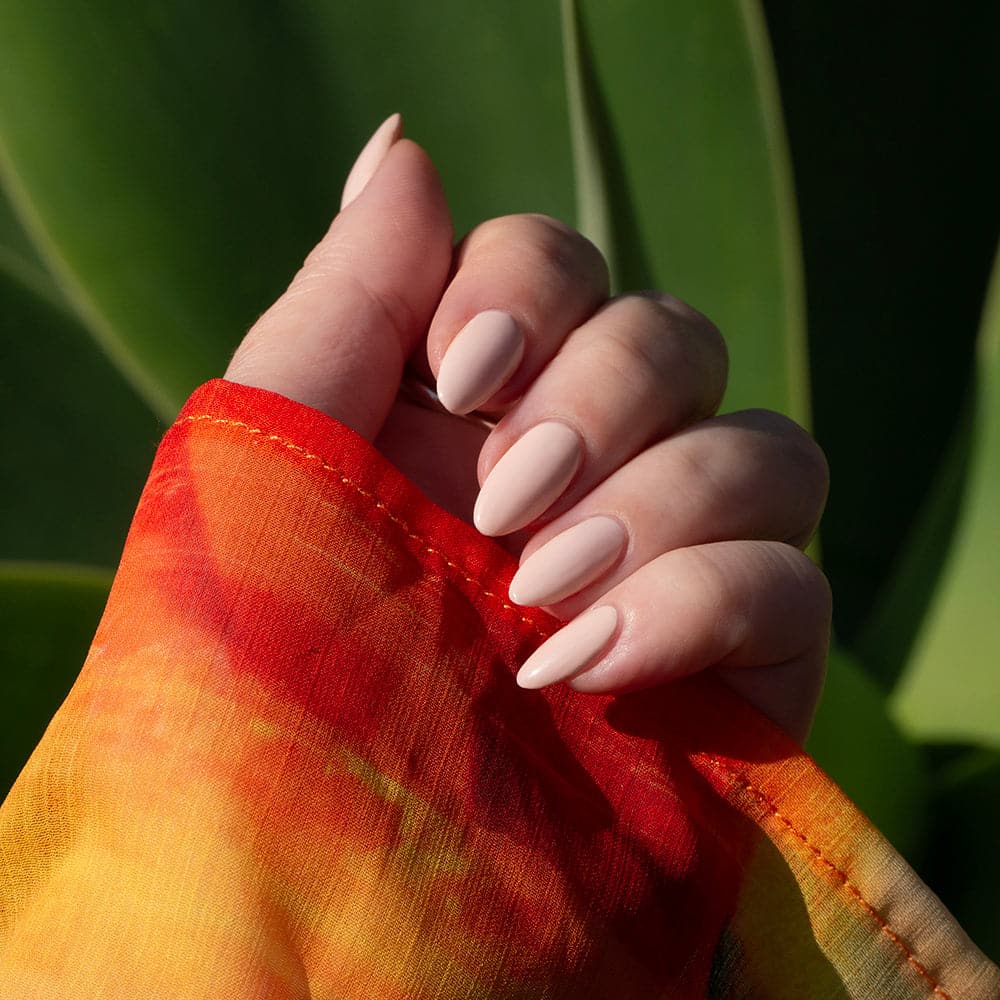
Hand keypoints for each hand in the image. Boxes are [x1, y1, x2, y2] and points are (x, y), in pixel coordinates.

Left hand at [225, 117, 830, 743]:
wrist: (340, 862)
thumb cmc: (285, 653)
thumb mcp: (283, 456)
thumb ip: (345, 296)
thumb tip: (405, 145)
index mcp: (478, 409)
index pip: (560, 264)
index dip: (532, 288)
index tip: (460, 378)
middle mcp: (586, 464)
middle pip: (676, 337)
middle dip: (601, 403)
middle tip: (504, 506)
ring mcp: (673, 559)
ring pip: (768, 448)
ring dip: (661, 503)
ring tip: (543, 595)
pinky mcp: (738, 658)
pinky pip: (796, 580)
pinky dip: (704, 603)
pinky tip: (594, 666)